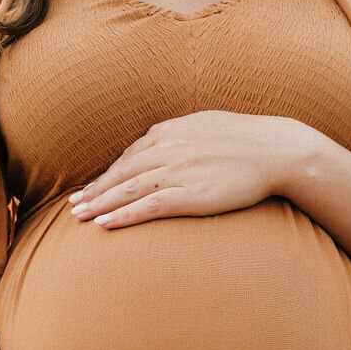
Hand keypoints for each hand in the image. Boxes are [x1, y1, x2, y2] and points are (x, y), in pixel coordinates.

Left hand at [67, 110, 318, 228]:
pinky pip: (148, 206)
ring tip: (80, 218)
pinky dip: (123, 215)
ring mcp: (178, 170)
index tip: (91, 189)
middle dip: (95, 191)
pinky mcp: (191, 194)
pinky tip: (106, 224)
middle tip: (73, 207)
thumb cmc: (247, 140)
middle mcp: (168, 148)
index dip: (108, 175)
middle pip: (121, 173)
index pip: (130, 156)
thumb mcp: (207, 126)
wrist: (277, 150)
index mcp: (171, 131)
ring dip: (100, 204)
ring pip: (128, 190)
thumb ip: (181, 135)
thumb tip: (163, 145)